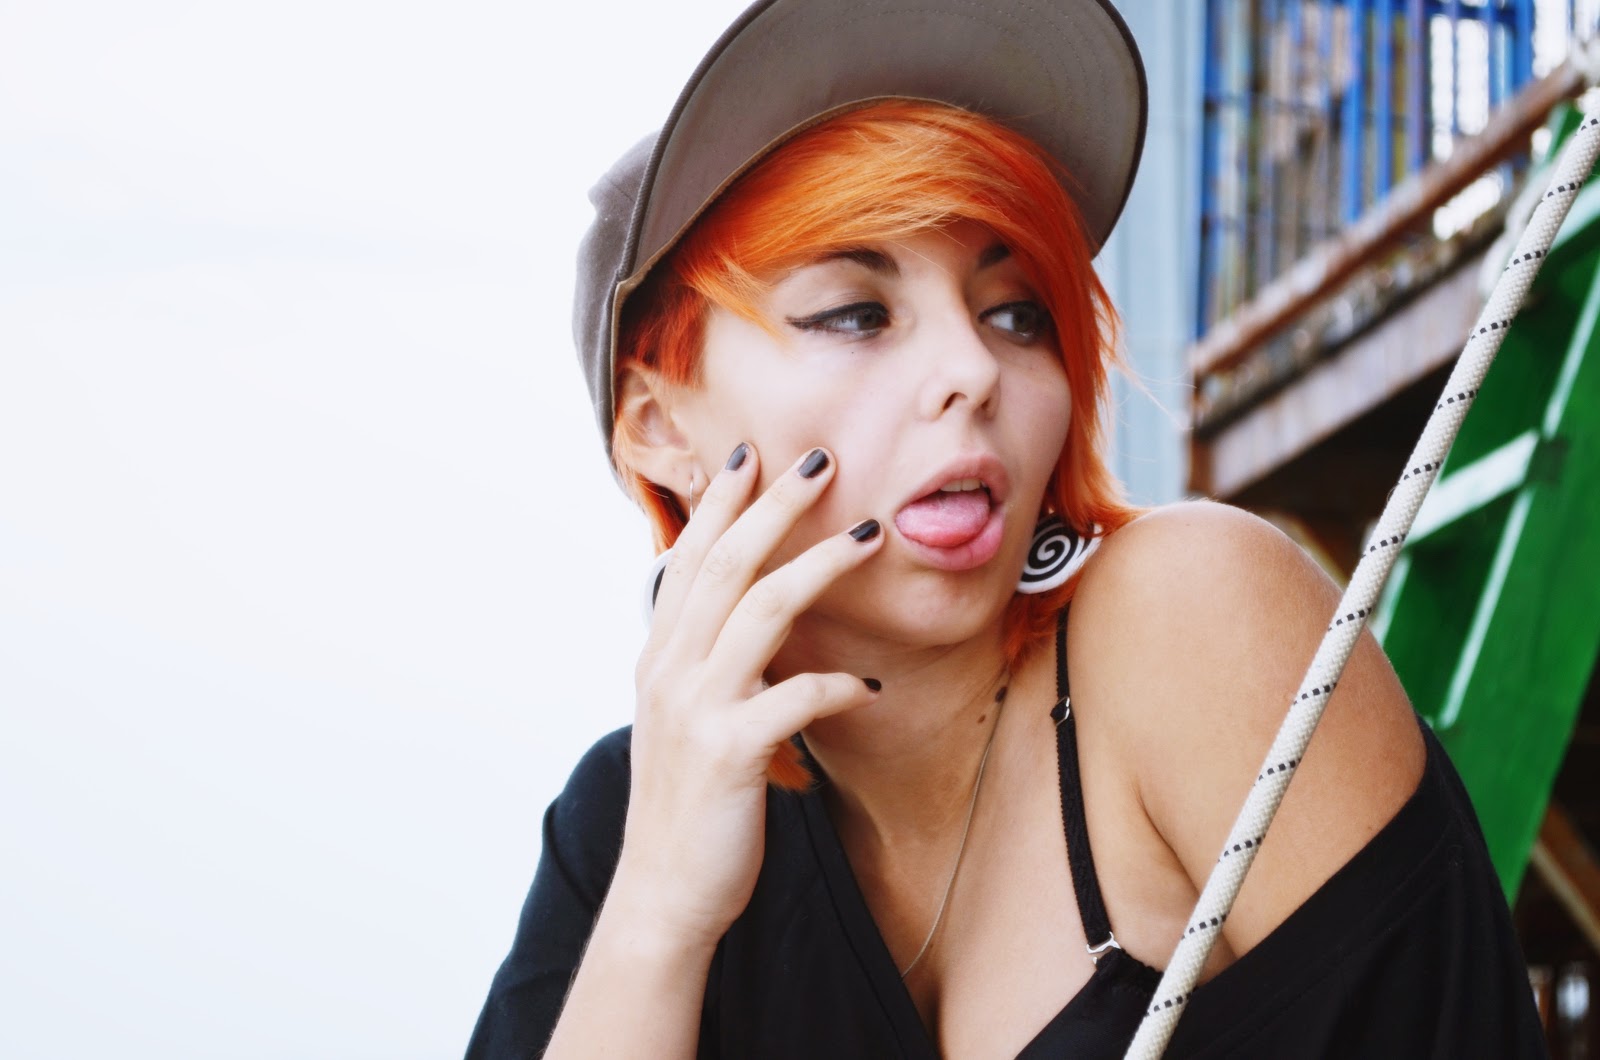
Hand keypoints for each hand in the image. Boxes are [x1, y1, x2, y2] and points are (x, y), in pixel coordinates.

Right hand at [611, 443, 883, 949]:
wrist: (665, 892)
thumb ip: (703, 663)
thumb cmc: (689, 803)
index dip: (721, 504)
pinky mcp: (730, 752)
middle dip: (775, 505)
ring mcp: (697, 708)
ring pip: (763, 610)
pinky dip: (836, 686)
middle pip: (727, 565)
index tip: (751, 455)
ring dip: (820, 566)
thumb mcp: (682, 719)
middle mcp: (670, 671)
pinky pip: (795, 697)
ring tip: (870, 536)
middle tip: (822, 460)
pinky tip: (868, 688)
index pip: (689, 560)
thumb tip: (740, 618)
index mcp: (660, 657)